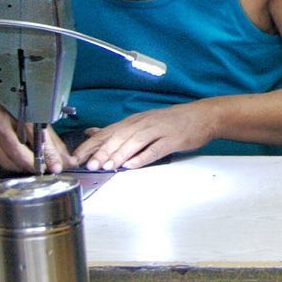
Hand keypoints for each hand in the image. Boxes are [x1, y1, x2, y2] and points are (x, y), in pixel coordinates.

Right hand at [0, 103, 73, 173]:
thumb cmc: (7, 110)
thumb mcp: (31, 117)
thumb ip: (47, 137)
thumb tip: (62, 158)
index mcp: (14, 111)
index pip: (34, 135)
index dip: (46, 153)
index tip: (54, 166)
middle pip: (18, 153)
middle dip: (33, 165)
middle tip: (44, 169)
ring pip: (9, 162)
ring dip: (22, 167)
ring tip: (32, 166)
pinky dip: (11, 165)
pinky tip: (16, 161)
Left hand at [72, 103, 213, 170]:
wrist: (203, 116)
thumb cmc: (172, 122)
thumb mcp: (143, 122)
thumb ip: (118, 130)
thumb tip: (92, 133)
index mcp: (135, 121)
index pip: (108, 132)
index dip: (92, 144)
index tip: (78, 157)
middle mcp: (144, 123)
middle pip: (120, 136)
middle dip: (104, 151)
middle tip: (91, 164)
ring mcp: (159, 130)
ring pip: (135, 141)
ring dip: (120, 154)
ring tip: (108, 165)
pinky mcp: (172, 139)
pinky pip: (155, 149)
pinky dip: (143, 157)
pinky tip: (133, 165)